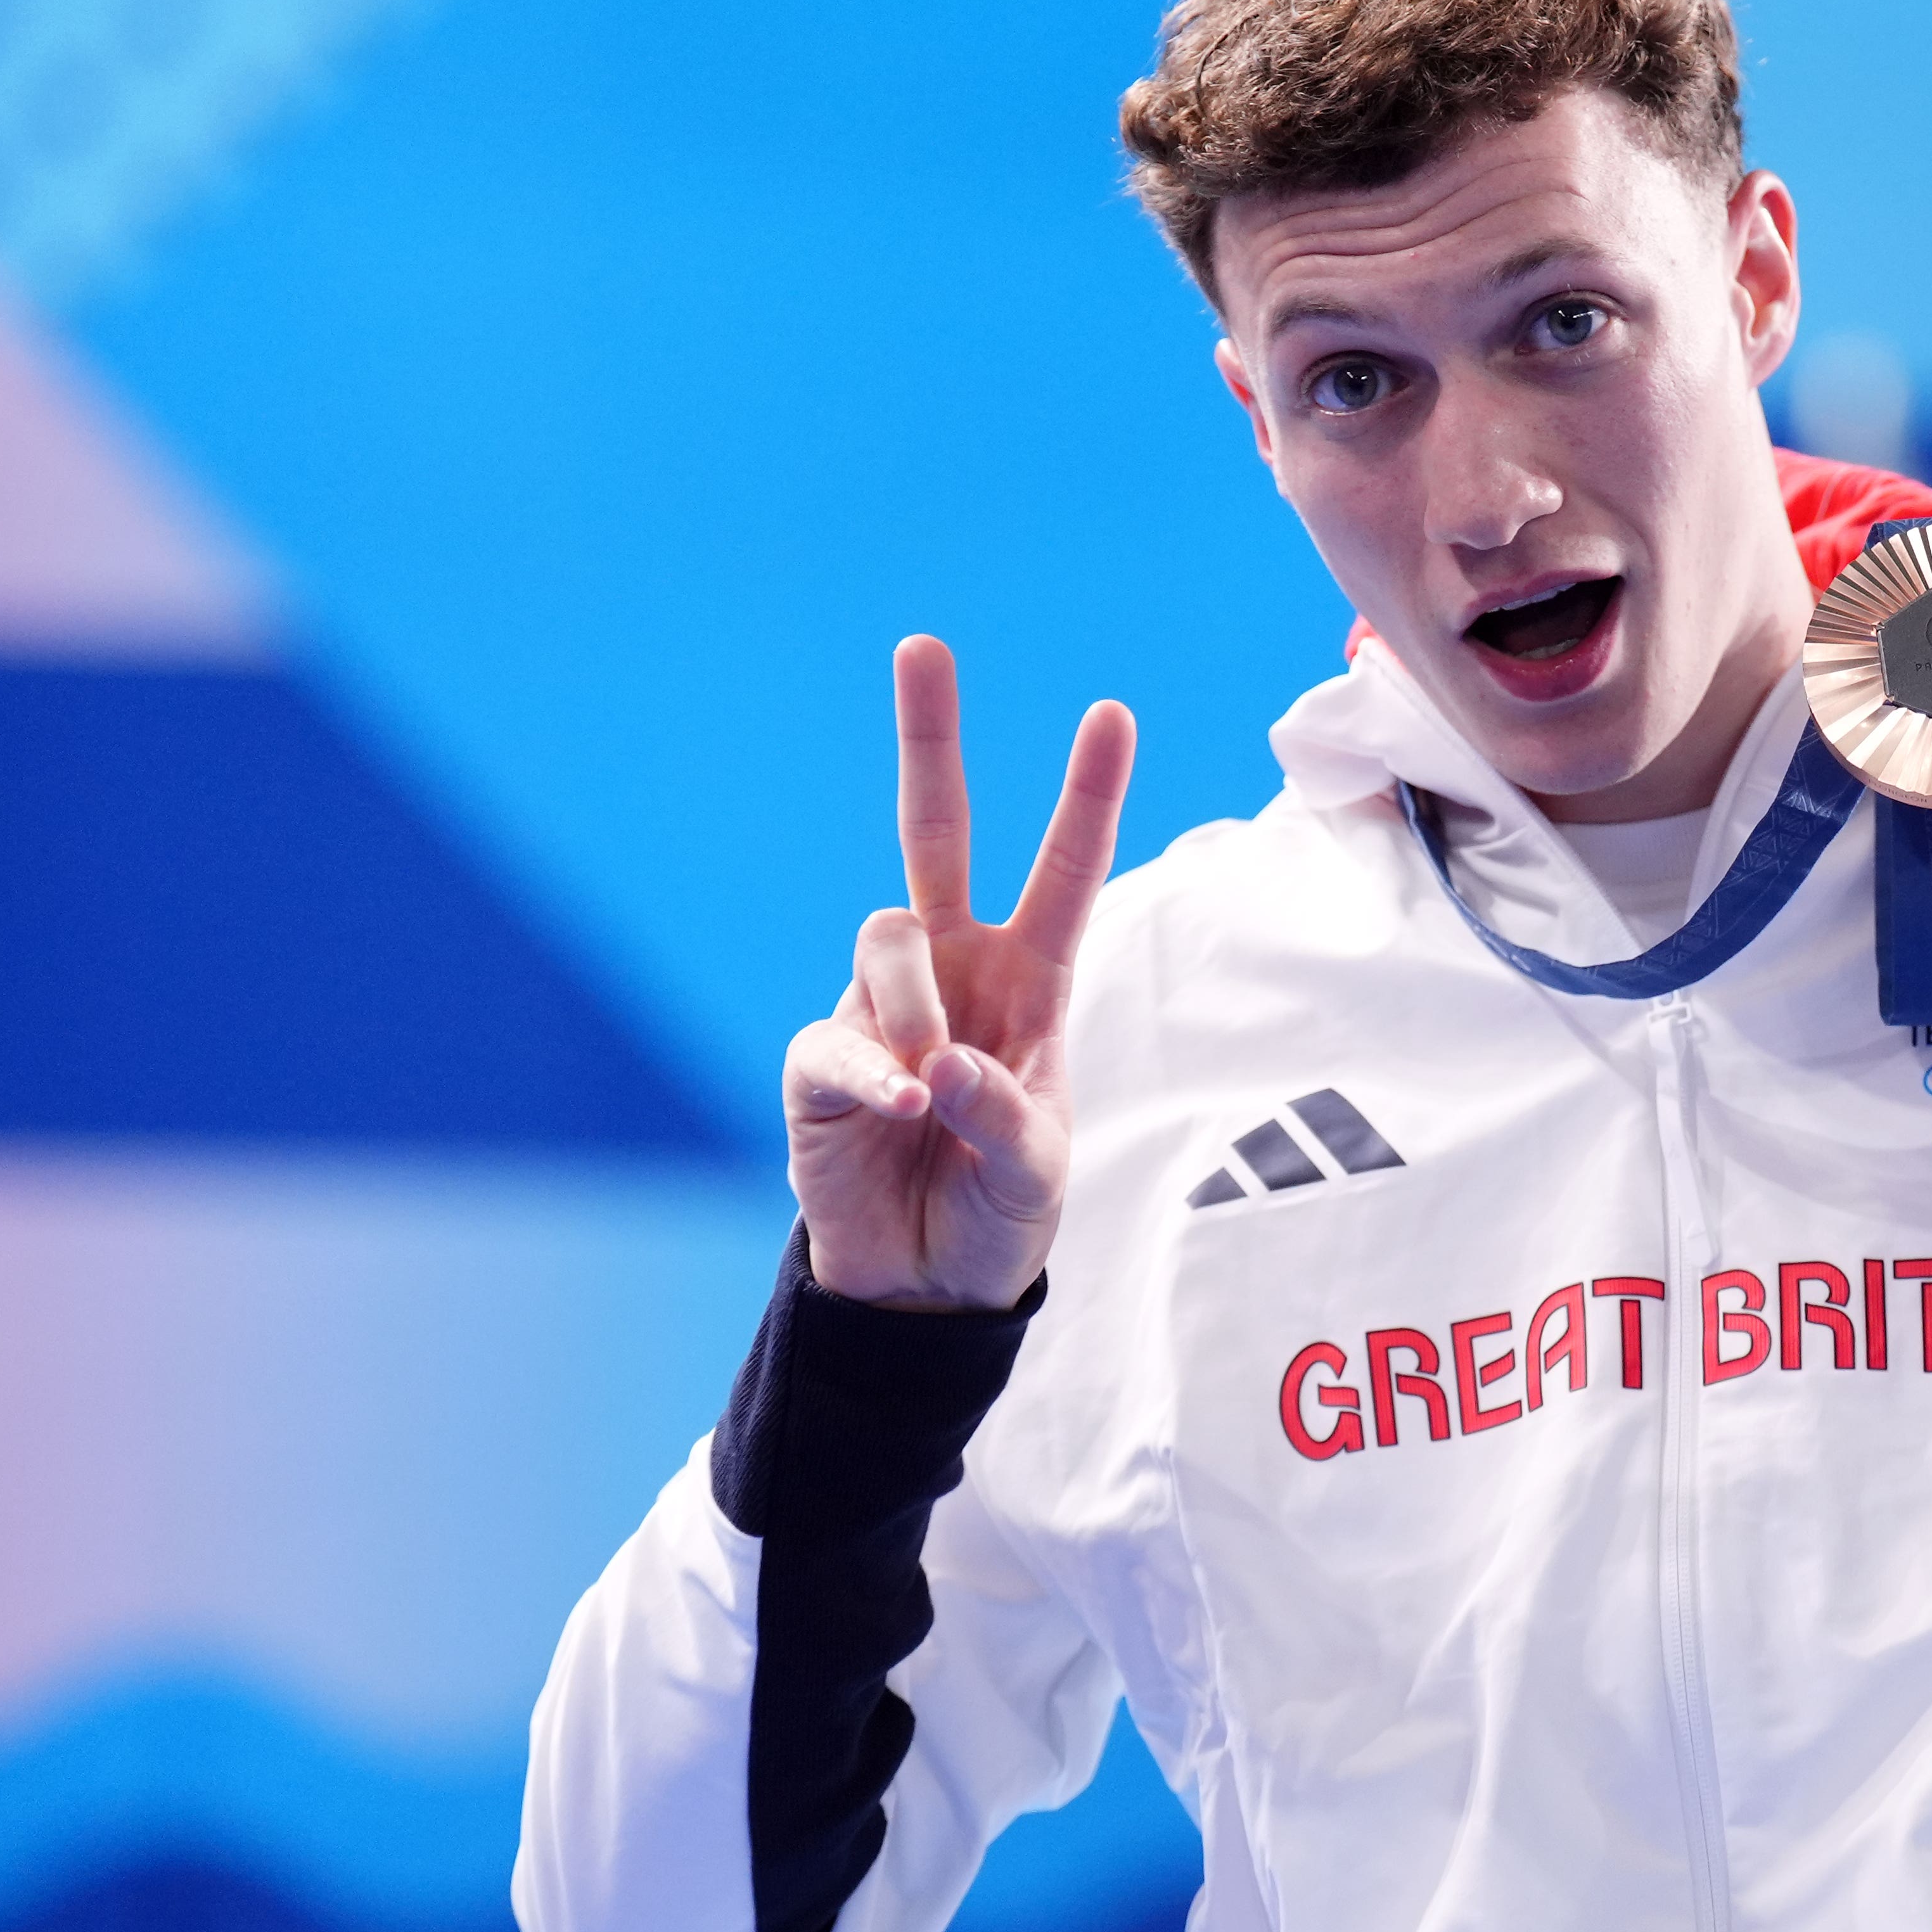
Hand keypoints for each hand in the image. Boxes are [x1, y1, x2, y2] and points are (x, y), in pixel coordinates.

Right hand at [784, 637, 1136, 1309]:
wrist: (925, 1285)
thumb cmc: (999, 1213)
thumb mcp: (1037, 1172)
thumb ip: (1004, 1114)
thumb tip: (936, 1062)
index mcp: (1028, 981)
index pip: (1062, 873)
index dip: (1085, 797)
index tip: (1110, 712)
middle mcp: (953, 972)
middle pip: (933, 832)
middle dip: (928, 739)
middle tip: (922, 645)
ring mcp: (879, 1006)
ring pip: (888, 936)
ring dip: (916, 1005)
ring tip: (931, 1088)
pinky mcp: (821, 1059)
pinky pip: (837, 1036)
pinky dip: (871, 1072)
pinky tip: (898, 1110)